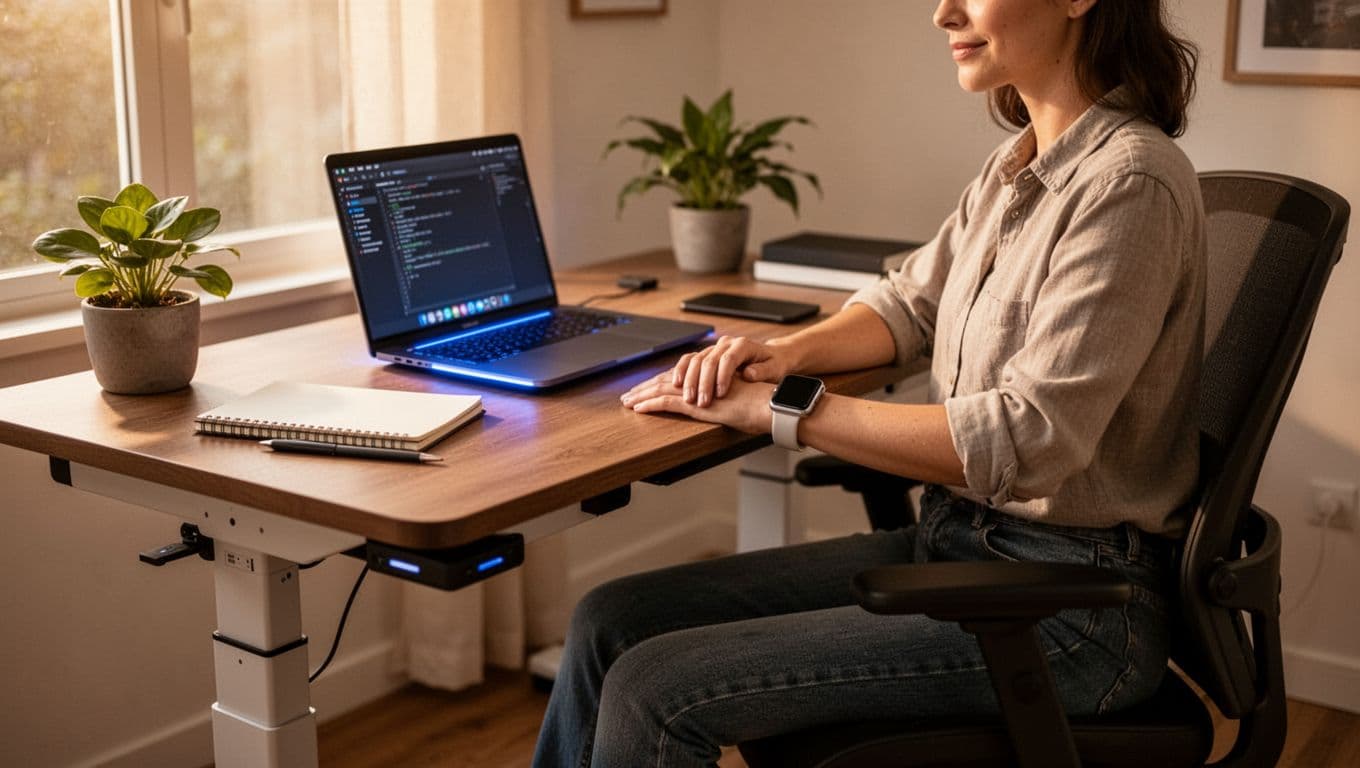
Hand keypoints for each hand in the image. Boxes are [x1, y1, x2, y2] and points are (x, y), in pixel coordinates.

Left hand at [621, 373, 774, 433]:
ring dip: (641, 395)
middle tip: (627, 395)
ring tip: (627, 402)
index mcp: (707, 376)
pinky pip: (668, 402)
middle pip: (665, 380)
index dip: (659, 382)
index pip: (677, 376)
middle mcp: (699, 379)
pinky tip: (638, 409)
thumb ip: (724, 397)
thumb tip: (718, 403)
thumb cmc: (758, 404)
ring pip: (662, 389)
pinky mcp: (697, 403)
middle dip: (644, 387)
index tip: (645, 388)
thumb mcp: (737, 398)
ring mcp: (697, 390)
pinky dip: (651, 405)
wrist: (767, 404)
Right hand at [669, 335, 792, 406]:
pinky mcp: (707, 354)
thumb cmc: (774, 364)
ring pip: (695, 360)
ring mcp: (715, 348)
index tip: (720, 394)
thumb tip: (748, 373)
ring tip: (687, 398)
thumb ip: (763, 371)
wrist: (771, 356)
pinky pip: (689, 360)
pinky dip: (681, 371)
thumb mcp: (774, 368)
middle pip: (708, 360)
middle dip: (702, 382)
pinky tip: (676, 384)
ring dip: (689, 379)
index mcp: (743, 345)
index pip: (728, 359)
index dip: (722, 376)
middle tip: (700, 402)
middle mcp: (726, 344)